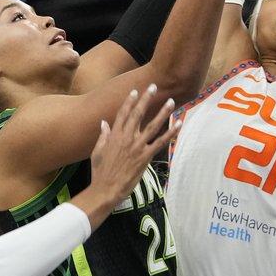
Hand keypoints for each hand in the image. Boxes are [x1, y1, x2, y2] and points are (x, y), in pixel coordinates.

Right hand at [87, 85, 177, 212]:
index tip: (136, 91)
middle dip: (146, 99)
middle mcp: (126, 138)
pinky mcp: (145, 157)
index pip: (123, 113)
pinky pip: (161, 142)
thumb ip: (103, 136)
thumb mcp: (97, 152)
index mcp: (114, 135)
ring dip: (163, 112)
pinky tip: (179, 124)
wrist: (106, 189)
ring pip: (153, 126)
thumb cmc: (100, 172)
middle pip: (138, 114)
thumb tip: (104, 122)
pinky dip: (171, 133)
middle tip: (153, 86)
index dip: (130, 101)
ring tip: (171, 101)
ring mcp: (137, 147)